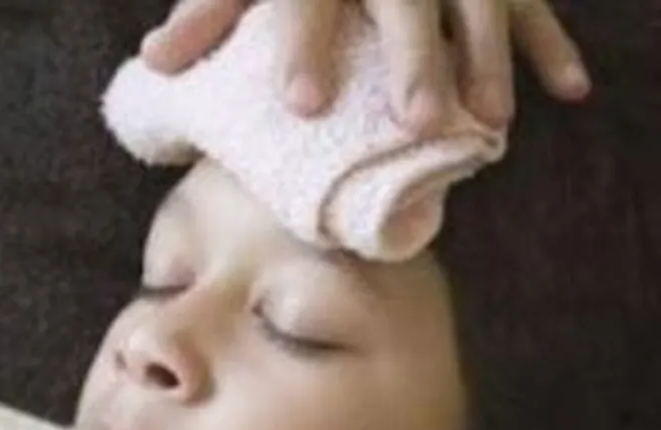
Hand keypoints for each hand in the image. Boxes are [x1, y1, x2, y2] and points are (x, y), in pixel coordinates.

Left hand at [139, 0, 590, 130]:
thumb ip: (207, 12)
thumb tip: (154, 61)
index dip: (304, 48)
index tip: (302, 104)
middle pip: (406, 2)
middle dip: (414, 57)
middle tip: (414, 120)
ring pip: (478, 0)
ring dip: (487, 58)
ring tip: (486, 123)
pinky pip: (532, 0)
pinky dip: (552, 44)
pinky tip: (570, 91)